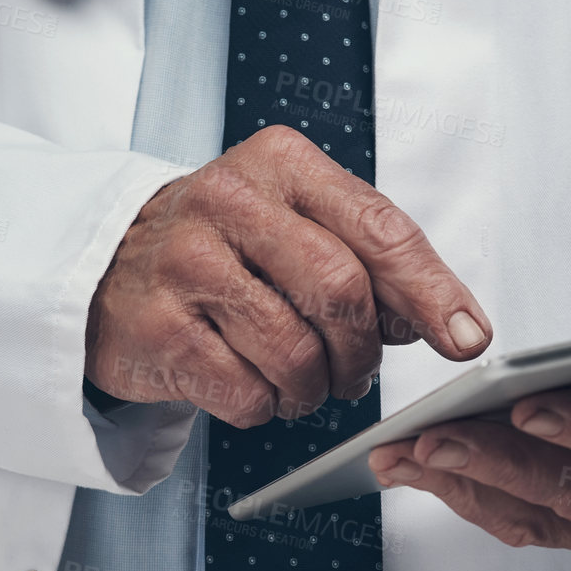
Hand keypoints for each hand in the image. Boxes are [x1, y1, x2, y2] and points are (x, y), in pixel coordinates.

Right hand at [86, 125, 491, 426]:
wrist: (103, 268)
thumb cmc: (219, 247)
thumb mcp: (293, 223)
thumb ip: (366, 260)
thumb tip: (441, 319)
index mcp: (280, 163)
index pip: (378, 228)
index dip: (432, 291)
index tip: (466, 338)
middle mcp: (229, 202)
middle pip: (341, 292)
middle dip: (363, 351)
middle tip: (356, 373)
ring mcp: (186, 264)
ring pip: (296, 352)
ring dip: (313, 388)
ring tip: (300, 383)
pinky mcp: (158, 329)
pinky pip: (247, 393)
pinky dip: (265, 406)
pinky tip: (251, 385)